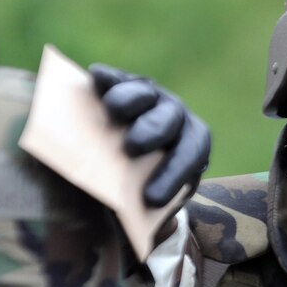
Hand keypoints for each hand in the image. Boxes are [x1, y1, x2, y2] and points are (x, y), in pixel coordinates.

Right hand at [89, 63, 209, 207]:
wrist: (132, 167)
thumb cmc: (139, 189)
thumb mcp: (144, 202)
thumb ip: (139, 204)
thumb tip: (122, 209)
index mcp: (191, 147)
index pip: (190, 156)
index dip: (173, 176)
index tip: (150, 199)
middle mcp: (176, 118)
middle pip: (169, 120)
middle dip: (152, 132)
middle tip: (131, 147)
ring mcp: (151, 97)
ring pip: (145, 93)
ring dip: (130, 100)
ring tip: (110, 110)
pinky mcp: (124, 83)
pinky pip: (118, 78)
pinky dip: (108, 78)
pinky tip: (95, 77)